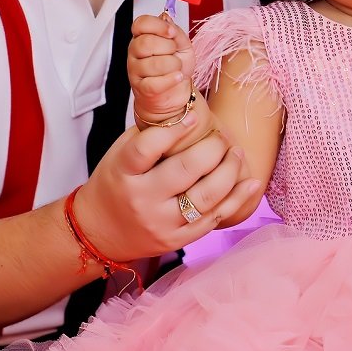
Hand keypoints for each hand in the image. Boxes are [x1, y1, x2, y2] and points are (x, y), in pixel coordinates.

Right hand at [74, 113, 262, 260]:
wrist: (101, 232)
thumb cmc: (116, 184)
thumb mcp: (120, 155)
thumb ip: (148, 136)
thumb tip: (186, 110)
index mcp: (123, 173)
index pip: (148, 147)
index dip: (174, 129)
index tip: (194, 116)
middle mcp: (142, 199)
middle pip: (185, 170)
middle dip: (212, 149)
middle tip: (222, 138)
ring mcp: (161, 223)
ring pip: (206, 196)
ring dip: (229, 171)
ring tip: (236, 154)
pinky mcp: (178, 240)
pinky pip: (214, 219)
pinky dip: (237, 199)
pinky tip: (251, 182)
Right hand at [129, 10, 195, 127]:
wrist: (176, 92)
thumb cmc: (177, 67)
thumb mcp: (182, 45)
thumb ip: (176, 32)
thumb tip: (167, 19)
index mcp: (142, 36)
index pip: (141, 23)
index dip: (158, 26)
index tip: (171, 32)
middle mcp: (135, 52)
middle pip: (146, 43)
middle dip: (168, 47)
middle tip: (174, 53)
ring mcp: (135, 70)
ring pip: (153, 64)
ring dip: (173, 65)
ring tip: (176, 68)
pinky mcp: (141, 88)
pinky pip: (155, 83)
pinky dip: (171, 80)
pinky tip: (177, 77)